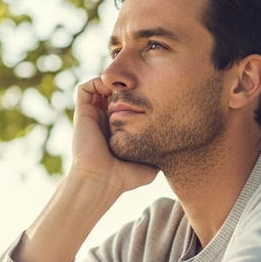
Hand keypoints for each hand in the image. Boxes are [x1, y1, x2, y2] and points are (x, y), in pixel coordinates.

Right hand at [72, 77, 157, 193]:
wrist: (102, 180)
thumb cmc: (125, 177)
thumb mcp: (149, 166)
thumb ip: (160, 155)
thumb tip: (178, 152)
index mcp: (117, 130)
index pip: (125, 105)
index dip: (136, 96)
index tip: (151, 95)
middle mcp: (104, 121)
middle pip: (112, 93)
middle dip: (124, 85)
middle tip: (139, 84)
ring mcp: (92, 116)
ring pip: (98, 87)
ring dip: (110, 82)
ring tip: (124, 86)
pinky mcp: (82, 113)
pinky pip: (84, 89)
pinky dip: (96, 82)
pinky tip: (111, 90)